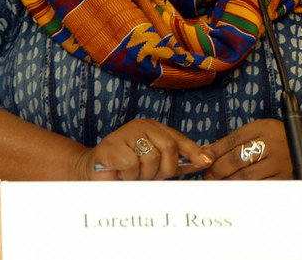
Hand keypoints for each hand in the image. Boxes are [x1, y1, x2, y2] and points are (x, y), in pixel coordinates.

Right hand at [76, 118, 211, 180]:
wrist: (94, 173)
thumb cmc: (127, 170)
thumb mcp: (155, 166)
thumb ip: (176, 161)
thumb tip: (205, 160)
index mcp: (153, 128)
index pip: (178, 138)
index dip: (193, 151)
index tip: (206, 162)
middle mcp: (141, 126)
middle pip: (169, 147)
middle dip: (164, 169)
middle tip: (151, 176)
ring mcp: (125, 133)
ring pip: (151, 158)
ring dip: (144, 175)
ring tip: (132, 173)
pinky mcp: (111, 145)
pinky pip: (132, 165)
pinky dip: (129, 175)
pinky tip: (121, 173)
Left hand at [201, 119, 291, 180]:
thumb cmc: (278, 138)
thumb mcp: (259, 130)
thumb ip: (235, 139)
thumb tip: (208, 150)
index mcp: (263, 128)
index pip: (233, 140)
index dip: (215, 151)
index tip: (204, 159)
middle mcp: (271, 144)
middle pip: (237, 158)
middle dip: (219, 168)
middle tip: (209, 174)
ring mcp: (278, 163)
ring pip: (246, 176)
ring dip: (229, 181)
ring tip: (219, 182)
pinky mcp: (283, 178)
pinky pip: (260, 186)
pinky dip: (245, 188)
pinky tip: (236, 188)